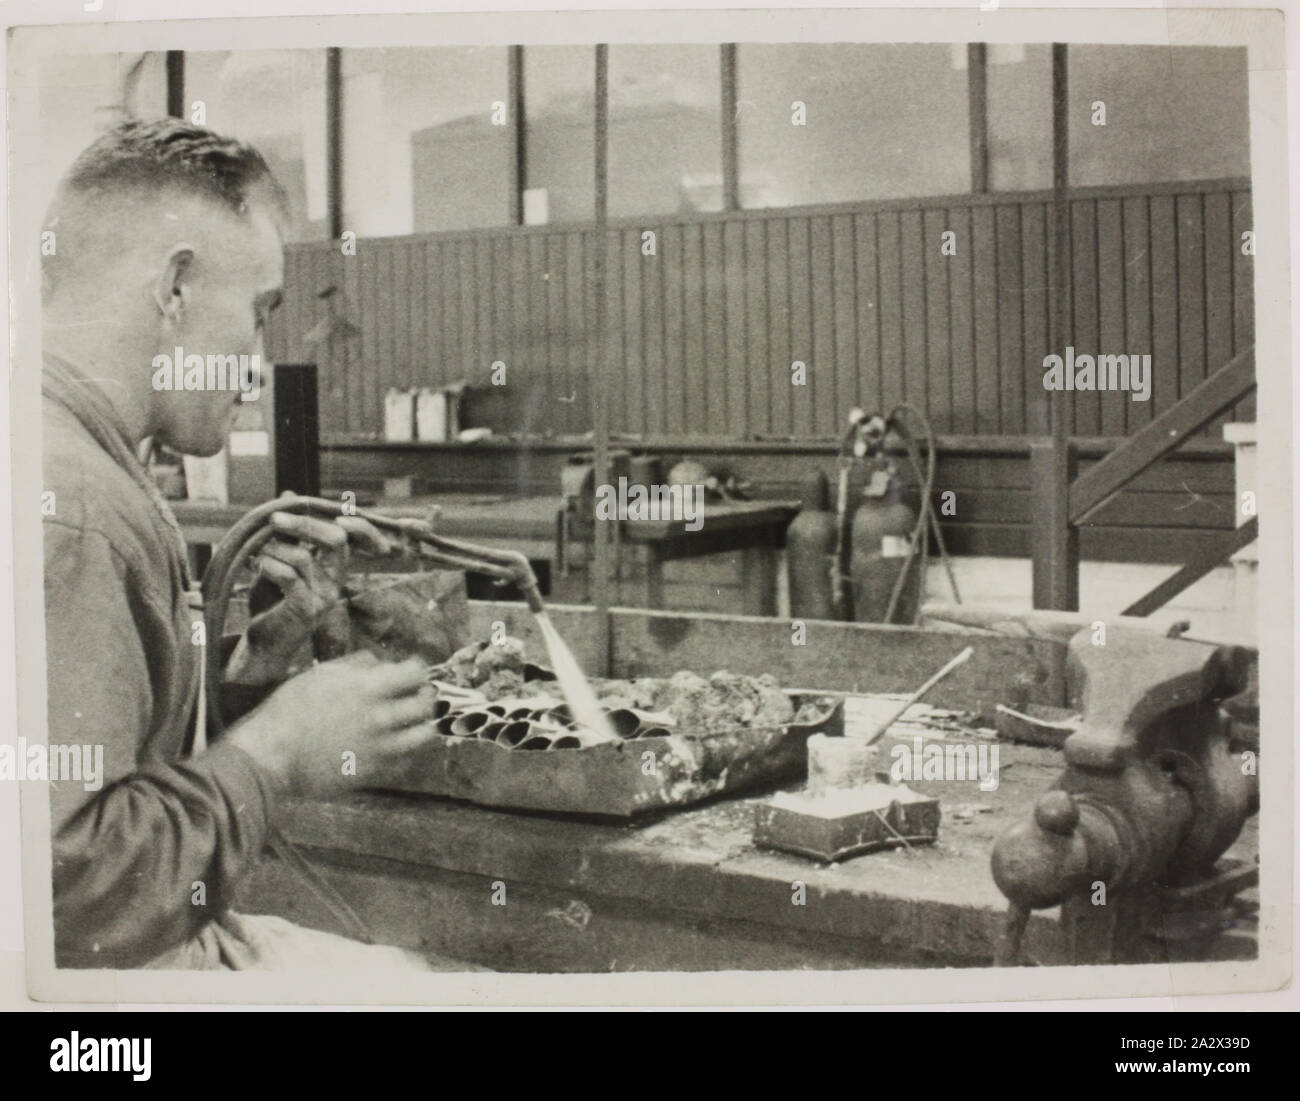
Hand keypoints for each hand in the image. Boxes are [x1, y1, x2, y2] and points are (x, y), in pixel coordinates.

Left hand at [225, 508, 393, 684]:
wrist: (262, 642)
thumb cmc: (272, 601)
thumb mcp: (279, 559)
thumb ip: (287, 532)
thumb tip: (289, 493)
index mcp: (333, 568)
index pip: (353, 537)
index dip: (353, 522)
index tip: (329, 509)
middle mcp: (335, 581)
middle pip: (336, 539)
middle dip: (304, 524)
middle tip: (273, 519)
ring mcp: (324, 597)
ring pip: (304, 556)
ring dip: (274, 548)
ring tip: (256, 554)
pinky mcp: (307, 610)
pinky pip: (289, 577)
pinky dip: (269, 566)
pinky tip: (257, 567)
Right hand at [225, 650, 439, 796]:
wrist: (270, 755)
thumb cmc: (288, 711)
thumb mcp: (319, 675)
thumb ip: (355, 666)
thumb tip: (378, 662)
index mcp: (368, 689)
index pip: (415, 673)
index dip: (417, 670)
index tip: (412, 673)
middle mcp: (381, 717)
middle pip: (424, 704)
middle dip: (424, 696)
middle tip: (417, 696)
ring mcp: (379, 748)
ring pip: (423, 736)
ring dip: (421, 725)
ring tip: (413, 723)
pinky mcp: (372, 772)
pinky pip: (405, 762)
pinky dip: (406, 752)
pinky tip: (396, 746)